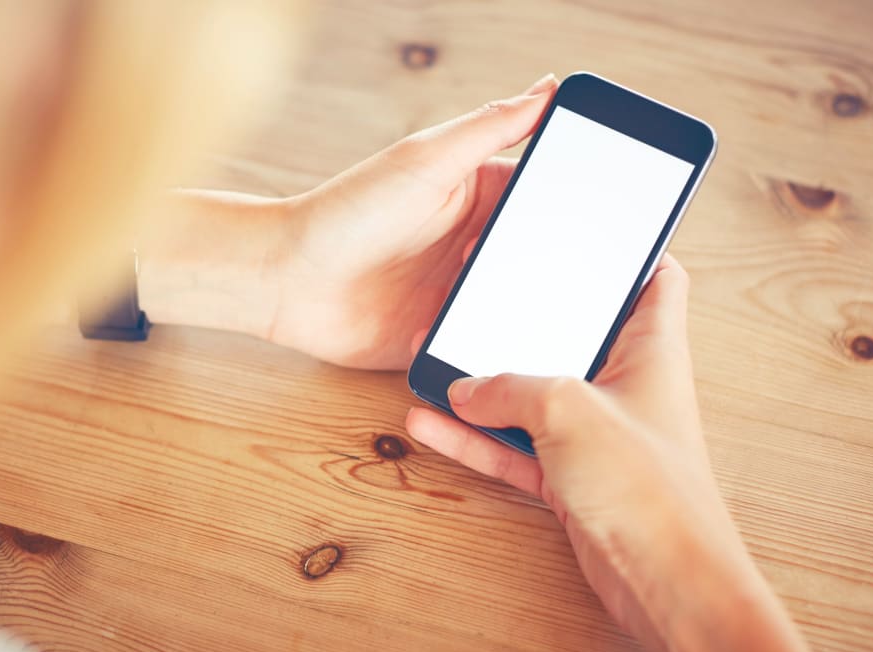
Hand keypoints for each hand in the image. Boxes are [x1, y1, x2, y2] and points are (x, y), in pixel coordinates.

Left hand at [265, 74, 558, 368]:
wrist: (286, 279)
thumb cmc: (346, 212)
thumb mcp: (425, 161)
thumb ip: (490, 128)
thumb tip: (548, 87)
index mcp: (476, 193)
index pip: (540, 196)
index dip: (566, 205)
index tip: (586, 216)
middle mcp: (473, 242)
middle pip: (534, 255)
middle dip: (541, 264)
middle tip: (524, 266)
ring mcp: (457, 290)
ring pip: (514, 302)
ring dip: (516, 306)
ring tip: (497, 301)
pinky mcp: (441, 334)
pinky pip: (480, 343)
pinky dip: (484, 343)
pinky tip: (474, 336)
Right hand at [407, 255, 731, 632]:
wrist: (666, 583)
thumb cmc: (646, 488)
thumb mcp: (567, 408)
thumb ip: (508, 385)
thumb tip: (465, 386)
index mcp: (651, 348)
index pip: (656, 278)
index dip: (628, 249)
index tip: (585, 229)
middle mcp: (626, 385)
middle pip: (572, 333)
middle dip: (524, 315)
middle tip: (479, 289)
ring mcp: (597, 434)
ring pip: (532, 393)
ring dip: (484, 382)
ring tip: (433, 356)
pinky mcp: (572, 478)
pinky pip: (514, 445)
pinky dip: (474, 436)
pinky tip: (429, 421)